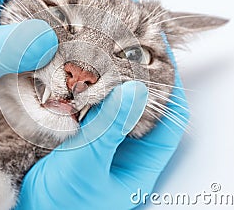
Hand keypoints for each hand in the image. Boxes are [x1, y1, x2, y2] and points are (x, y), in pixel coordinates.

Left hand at [0, 0, 134, 139]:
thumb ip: (11, 46)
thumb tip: (52, 41)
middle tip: (124, 23)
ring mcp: (14, 10)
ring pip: (61, 6)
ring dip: (88, 19)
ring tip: (111, 40)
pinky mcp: (15, 30)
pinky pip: (52, 27)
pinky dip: (71, 37)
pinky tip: (82, 56)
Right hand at [15, 43, 187, 208]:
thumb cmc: (60, 207)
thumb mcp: (88, 167)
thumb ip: (108, 130)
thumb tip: (135, 89)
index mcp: (140, 164)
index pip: (170, 119)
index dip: (173, 85)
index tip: (163, 51)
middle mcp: (124, 150)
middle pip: (142, 105)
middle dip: (139, 74)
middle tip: (130, 41)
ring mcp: (101, 142)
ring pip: (113, 104)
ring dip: (110, 79)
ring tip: (105, 48)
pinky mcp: (79, 137)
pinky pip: (89, 108)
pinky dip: (86, 89)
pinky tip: (78, 72)